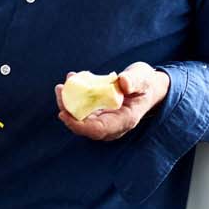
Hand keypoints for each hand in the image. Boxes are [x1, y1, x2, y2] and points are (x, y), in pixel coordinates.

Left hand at [55, 62, 170, 140]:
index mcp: (124, 120)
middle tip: (60, 89)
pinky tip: (72, 80)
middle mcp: (112, 124)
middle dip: (68, 110)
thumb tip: (123, 82)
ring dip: (68, 102)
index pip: (98, 130)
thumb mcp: (143, 78)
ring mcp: (105, 119)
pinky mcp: (99, 112)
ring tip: (63, 84)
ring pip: (81, 118)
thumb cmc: (145, 82)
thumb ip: (134, 80)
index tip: (63, 113)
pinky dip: (74, 97)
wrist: (147, 87)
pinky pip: (82, 109)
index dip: (79, 125)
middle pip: (85, 126)